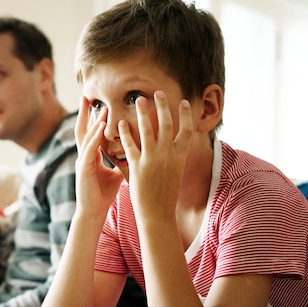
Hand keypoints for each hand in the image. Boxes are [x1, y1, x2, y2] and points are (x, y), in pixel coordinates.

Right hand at [74, 96, 123, 215]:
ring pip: (86, 136)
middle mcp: (84, 155)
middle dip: (84, 113)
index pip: (91, 132)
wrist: (93, 211)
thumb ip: (121, 162)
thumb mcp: (115, 174)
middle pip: (83, 129)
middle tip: (86, 96)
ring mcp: (82, 161)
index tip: (96, 102)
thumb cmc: (103, 194)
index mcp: (91, 156)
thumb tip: (134, 153)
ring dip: (93, 121)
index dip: (92, 118)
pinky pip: (89, 148)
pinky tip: (101, 127)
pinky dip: (95, 136)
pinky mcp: (83, 168)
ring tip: (100, 108)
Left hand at [119, 91, 191, 217]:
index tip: (183, 101)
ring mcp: (152, 160)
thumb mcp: (175, 173)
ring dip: (143, 113)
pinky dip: (126, 132)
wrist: (157, 214)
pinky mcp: (137, 166)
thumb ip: (174, 157)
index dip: (185, 115)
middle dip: (163, 106)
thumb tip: (175, 145)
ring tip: (139, 100)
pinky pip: (130, 145)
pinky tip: (121, 122)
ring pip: (148, 130)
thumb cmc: (165, 195)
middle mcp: (168, 156)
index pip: (186, 131)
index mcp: (179, 157)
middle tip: (158, 92)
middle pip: (167, 125)